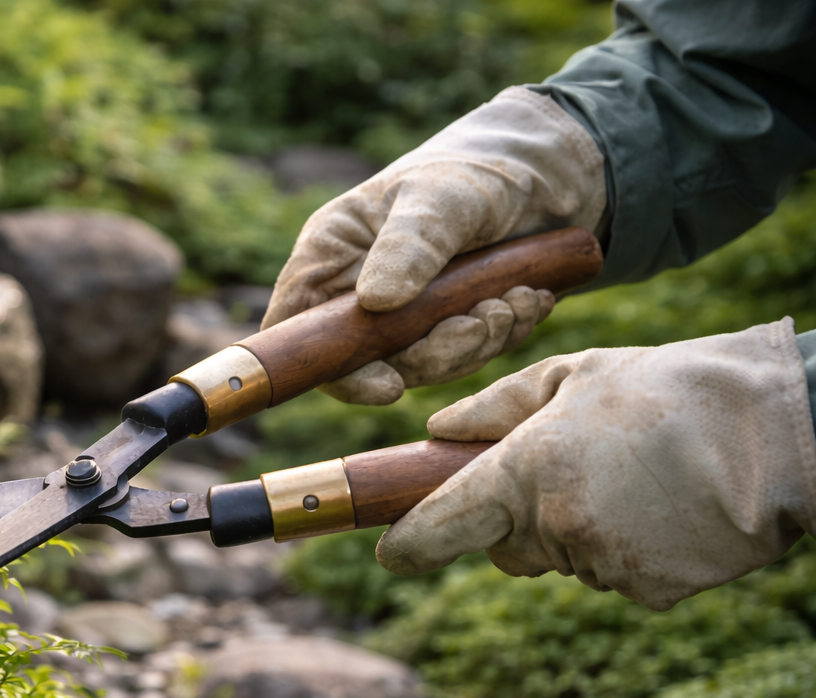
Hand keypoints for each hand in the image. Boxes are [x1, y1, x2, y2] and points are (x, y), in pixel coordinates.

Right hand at [262, 87, 605, 404]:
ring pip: (423, 365)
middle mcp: (354, 290)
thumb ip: (409, 246)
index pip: (299, 327)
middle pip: (369, 360)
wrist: (542, 170)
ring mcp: (399, 313)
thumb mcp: (442, 198)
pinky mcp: (442, 325)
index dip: (332, 368)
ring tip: (514, 300)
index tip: (389, 384)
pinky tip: (529, 300)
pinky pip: (462, 355)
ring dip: (476, 343)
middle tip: (481, 323)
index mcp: (330, 254)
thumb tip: (374, 302)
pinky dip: (500, 336)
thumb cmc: (475, 169)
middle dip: (433, 354)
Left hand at [376, 320, 815, 609]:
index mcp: (524, 469)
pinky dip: (630, 552)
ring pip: (564, 561)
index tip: (390, 553)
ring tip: (635, 478)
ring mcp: (602, 564)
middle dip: (520, 521)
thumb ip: (495, 407)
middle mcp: (555, 526)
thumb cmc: (670, 389)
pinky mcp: (648, 591)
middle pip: (506, 548)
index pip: (440, 525)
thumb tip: (438, 432)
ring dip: (581, 532)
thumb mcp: (574, 375)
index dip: (408, 544)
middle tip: (572, 473)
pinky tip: (666, 509)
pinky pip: (615, 577)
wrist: (781, 430)